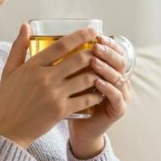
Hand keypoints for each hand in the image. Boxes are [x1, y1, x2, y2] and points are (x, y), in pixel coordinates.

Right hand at [0, 24, 104, 148]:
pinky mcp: (61, 110)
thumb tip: (26, 25)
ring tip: (105, 69)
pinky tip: (101, 91)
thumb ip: (18, 47)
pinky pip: (85, 99)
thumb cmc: (8, 100)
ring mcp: (54, 94)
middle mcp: (45, 78)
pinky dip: (96, 94)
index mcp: (33, 66)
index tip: (91, 31)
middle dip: (94, 52)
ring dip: (98, 72)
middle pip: (78, 60)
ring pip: (85, 78)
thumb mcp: (9, 71)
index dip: (79, 36)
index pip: (61, 45)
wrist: (7, 130)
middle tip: (102, 50)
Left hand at [68, 35, 131, 158]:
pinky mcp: (118, 109)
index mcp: (109, 69)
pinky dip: (108, 88)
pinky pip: (117, 96)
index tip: (96, 35)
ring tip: (94, 62)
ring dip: (107, 68)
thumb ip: (65, 58)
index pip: (115, 51)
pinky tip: (97, 82)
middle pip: (120, 61)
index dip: (108, 43)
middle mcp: (118, 79)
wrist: (79, 127)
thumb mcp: (68, 77)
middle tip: (95, 47)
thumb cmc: (72, 100)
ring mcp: (121, 94)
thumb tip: (39, 32)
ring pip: (119, 77)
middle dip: (108, 53)